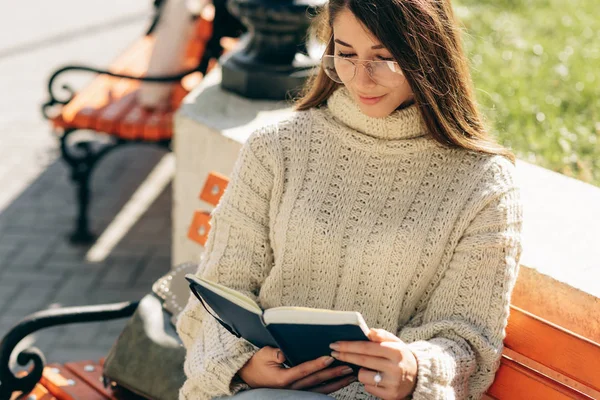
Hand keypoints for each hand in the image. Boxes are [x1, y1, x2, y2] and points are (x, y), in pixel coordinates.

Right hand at [237, 346, 356, 393]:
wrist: (250, 378)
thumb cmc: (257, 364)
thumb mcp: (262, 355)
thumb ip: (273, 353)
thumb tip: (283, 353)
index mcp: (283, 378)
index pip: (303, 370)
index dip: (316, 364)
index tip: (329, 358)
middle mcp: (292, 387)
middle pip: (316, 380)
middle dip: (334, 374)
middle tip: (348, 367)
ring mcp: (297, 392)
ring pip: (321, 388)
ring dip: (337, 382)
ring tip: (351, 375)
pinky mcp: (300, 392)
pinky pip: (318, 391)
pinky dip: (331, 386)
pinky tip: (342, 381)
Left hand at [329, 329, 417, 399]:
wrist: (418, 378)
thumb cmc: (401, 357)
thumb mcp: (396, 342)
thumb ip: (382, 335)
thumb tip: (368, 331)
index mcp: (396, 352)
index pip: (367, 347)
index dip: (349, 346)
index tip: (336, 344)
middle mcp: (395, 368)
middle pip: (362, 361)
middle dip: (345, 355)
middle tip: (333, 351)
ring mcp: (393, 383)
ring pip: (363, 376)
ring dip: (360, 371)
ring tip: (368, 368)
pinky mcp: (390, 395)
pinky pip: (368, 388)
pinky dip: (368, 382)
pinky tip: (376, 378)